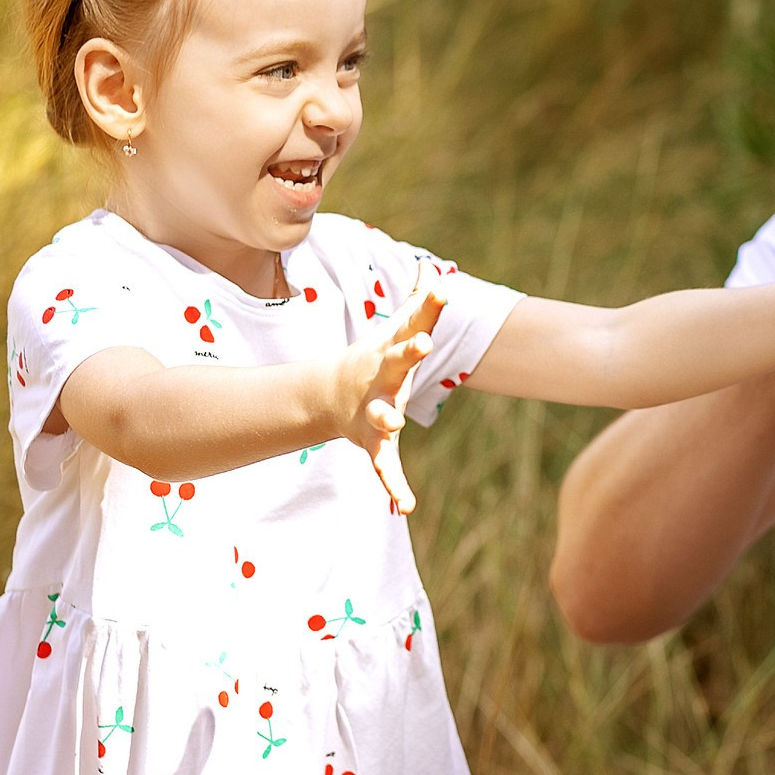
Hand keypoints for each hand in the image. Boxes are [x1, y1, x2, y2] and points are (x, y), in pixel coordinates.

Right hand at [337, 266, 445, 511]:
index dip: (429, 308)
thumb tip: (434, 268)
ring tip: (395, 421)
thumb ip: (420, 304)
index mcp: (392, 352)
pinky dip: (394, 487)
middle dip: (409, 351)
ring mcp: (375, 410)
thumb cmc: (375, 360)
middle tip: (424, 343)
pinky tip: (405, 505)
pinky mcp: (374, 443)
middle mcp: (382, 378)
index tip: (444, 289)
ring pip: (382, 415)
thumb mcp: (396, 332)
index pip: (414, 324)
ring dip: (387, 418)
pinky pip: (385, 467)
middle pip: (397, 361)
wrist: (330, 396)